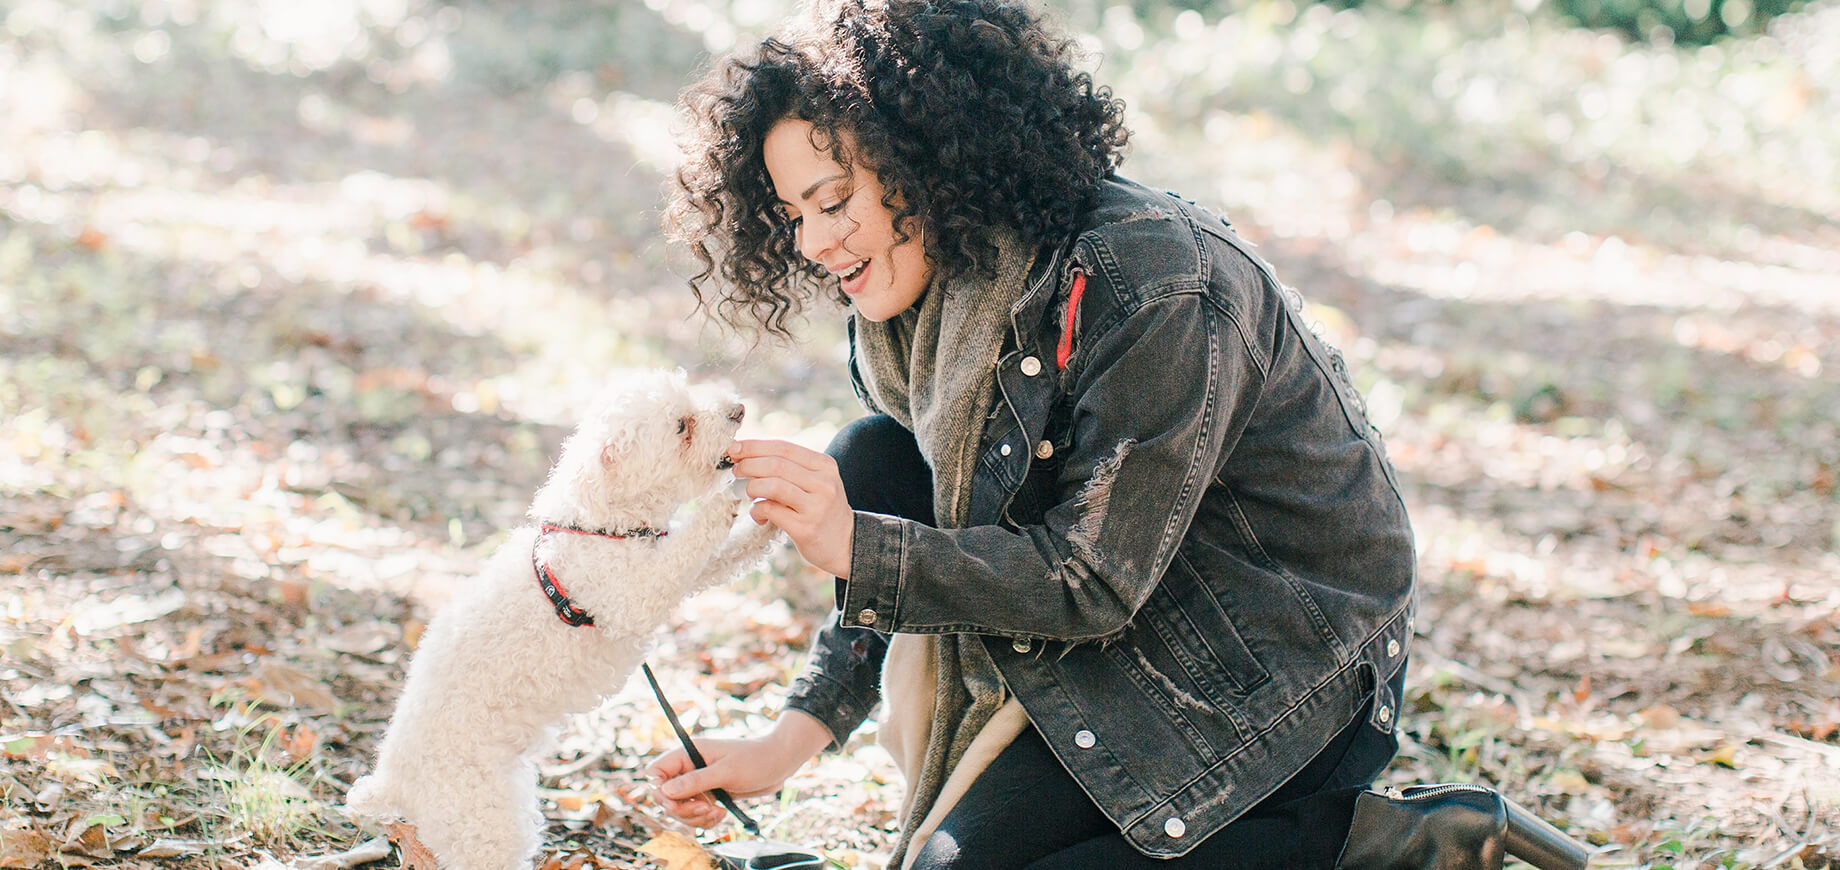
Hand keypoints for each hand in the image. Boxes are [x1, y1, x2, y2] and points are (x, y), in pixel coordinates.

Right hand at [643, 710, 832, 827]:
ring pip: (680, 809)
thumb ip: (695, 781)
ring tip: (718, 813)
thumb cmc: (756, 759)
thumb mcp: (726, 771)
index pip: (656, 772)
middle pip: (665, 796)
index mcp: (689, 753)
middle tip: (706, 809)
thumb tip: (665, 791)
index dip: (659, 791)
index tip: (676, 803)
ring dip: (696, 818)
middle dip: (682, 809)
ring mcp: (699, 783)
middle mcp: (690, 768)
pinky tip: (722, 814)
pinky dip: (705, 821)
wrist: (779, 763)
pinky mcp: (708, 796)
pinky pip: (696, 815)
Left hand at [727, 439, 854, 578]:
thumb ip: (788, 466)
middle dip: (749, 465)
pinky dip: (757, 510)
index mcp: (825, 465)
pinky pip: (771, 511)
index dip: (754, 446)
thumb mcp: (815, 481)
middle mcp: (824, 483)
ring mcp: (816, 507)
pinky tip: (759, 515)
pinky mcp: (806, 528)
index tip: (734, 448)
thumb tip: (744, 452)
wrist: (845, 544)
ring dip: (752, 487)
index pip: (784, 447)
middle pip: (776, 465)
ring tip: (749, 493)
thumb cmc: (820, 508)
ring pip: (773, 486)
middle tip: (736, 470)